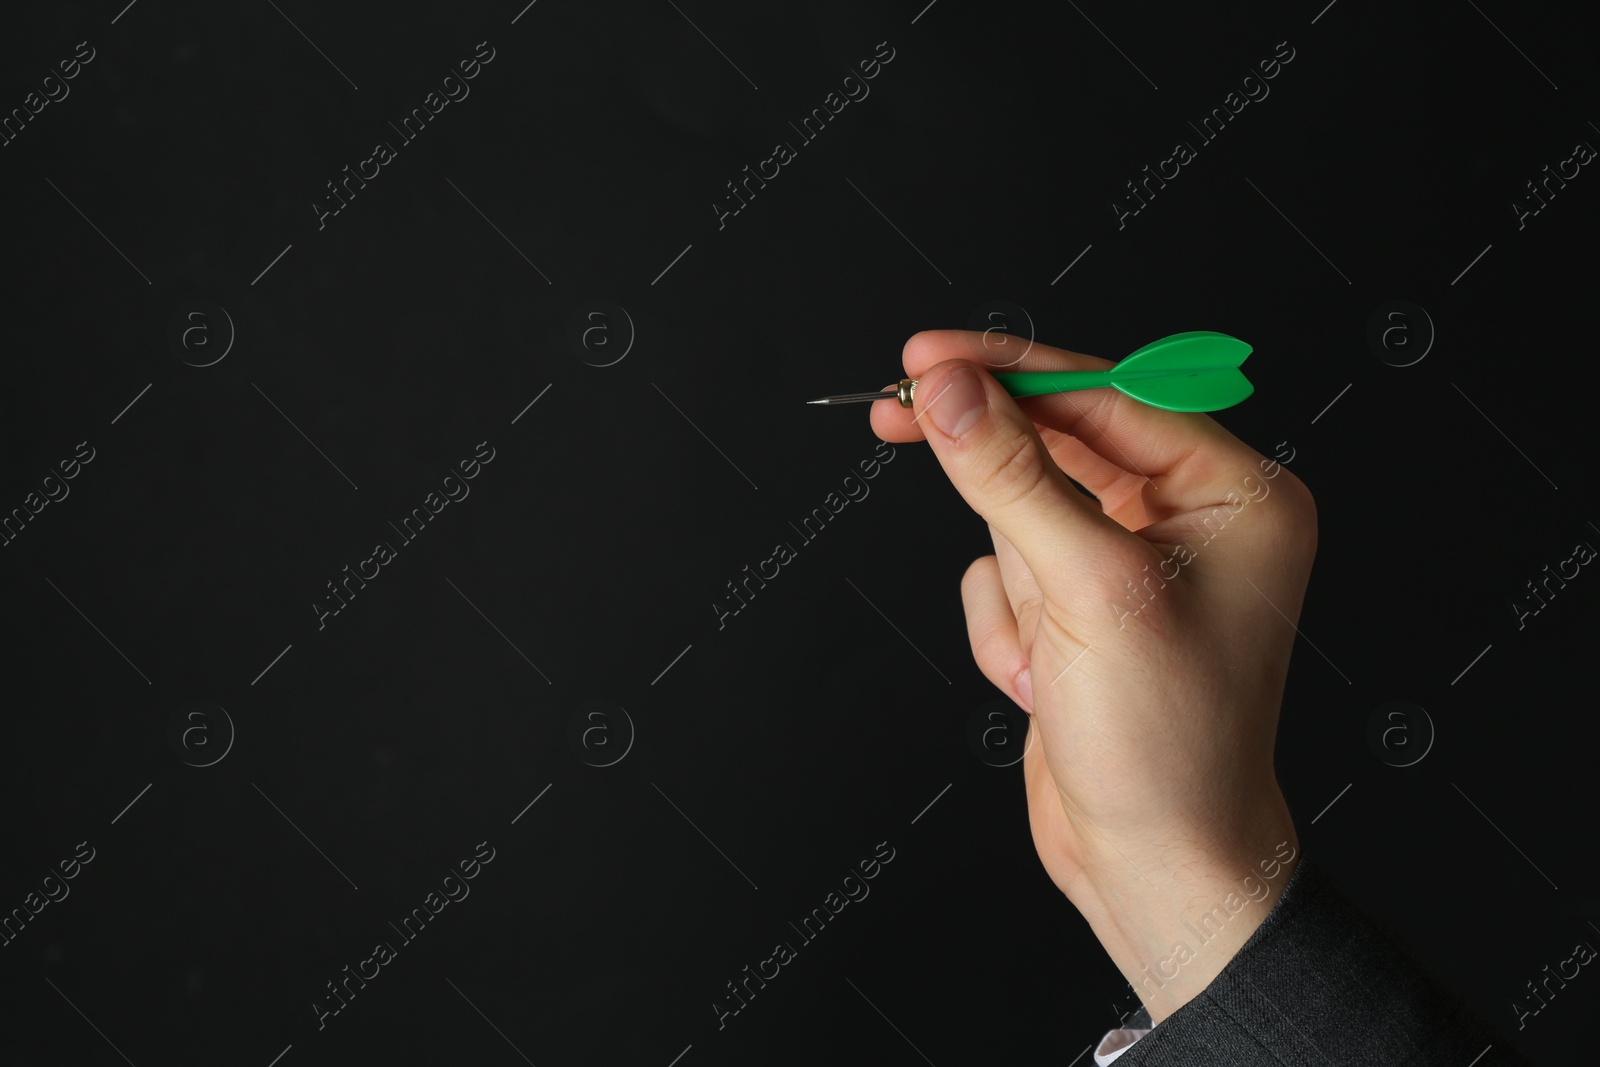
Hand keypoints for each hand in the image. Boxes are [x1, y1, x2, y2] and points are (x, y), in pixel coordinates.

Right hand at [871, 331, 1315, 1020]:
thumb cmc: (1170, 746)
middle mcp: (1191, 520)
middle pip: (1057, 444)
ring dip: (1014, 590)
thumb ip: (1010, 475)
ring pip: (1019, 514)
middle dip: (993, 472)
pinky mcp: (1085, 607)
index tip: (926, 356)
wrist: (1155, 867)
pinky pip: (1005, 572)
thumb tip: (947, 390)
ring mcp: (1133, 565)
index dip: (1009, 370)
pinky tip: (1043, 686)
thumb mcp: (1089, 591)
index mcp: (1235, 494)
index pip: (1106, 394)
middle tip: (899, 410)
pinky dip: (1006, 629)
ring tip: (1049, 659)